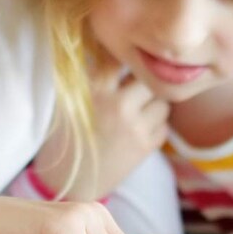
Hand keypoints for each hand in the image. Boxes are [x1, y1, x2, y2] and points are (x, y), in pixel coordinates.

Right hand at [32, 61, 168, 201]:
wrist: (70, 182)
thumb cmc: (67, 138)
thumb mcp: (71, 102)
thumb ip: (94, 79)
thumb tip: (114, 52)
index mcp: (93, 90)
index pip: (118, 59)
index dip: (124, 58)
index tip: (125, 60)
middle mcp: (116, 105)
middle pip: (147, 79)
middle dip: (143, 83)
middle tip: (135, 89)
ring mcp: (134, 127)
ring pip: (162, 102)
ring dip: (154, 104)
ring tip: (138, 112)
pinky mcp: (145, 147)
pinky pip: (164, 126)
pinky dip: (156, 126)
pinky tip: (140, 130)